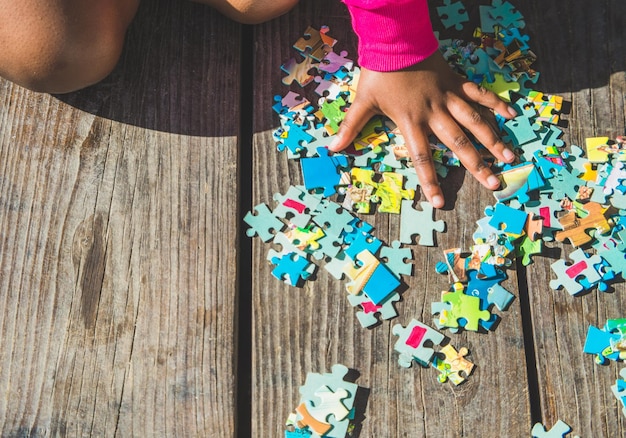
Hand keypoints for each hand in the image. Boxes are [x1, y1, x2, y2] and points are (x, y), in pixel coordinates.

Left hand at [328, 50, 517, 208]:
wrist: (395, 39)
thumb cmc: (379, 72)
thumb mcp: (362, 101)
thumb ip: (350, 127)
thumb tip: (331, 147)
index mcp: (411, 121)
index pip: (422, 158)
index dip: (430, 181)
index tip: (441, 201)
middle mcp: (434, 113)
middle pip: (458, 144)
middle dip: (477, 165)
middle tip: (494, 183)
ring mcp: (448, 97)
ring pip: (474, 122)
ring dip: (492, 140)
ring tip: (509, 157)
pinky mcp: (455, 82)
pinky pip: (479, 94)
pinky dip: (495, 103)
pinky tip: (511, 115)